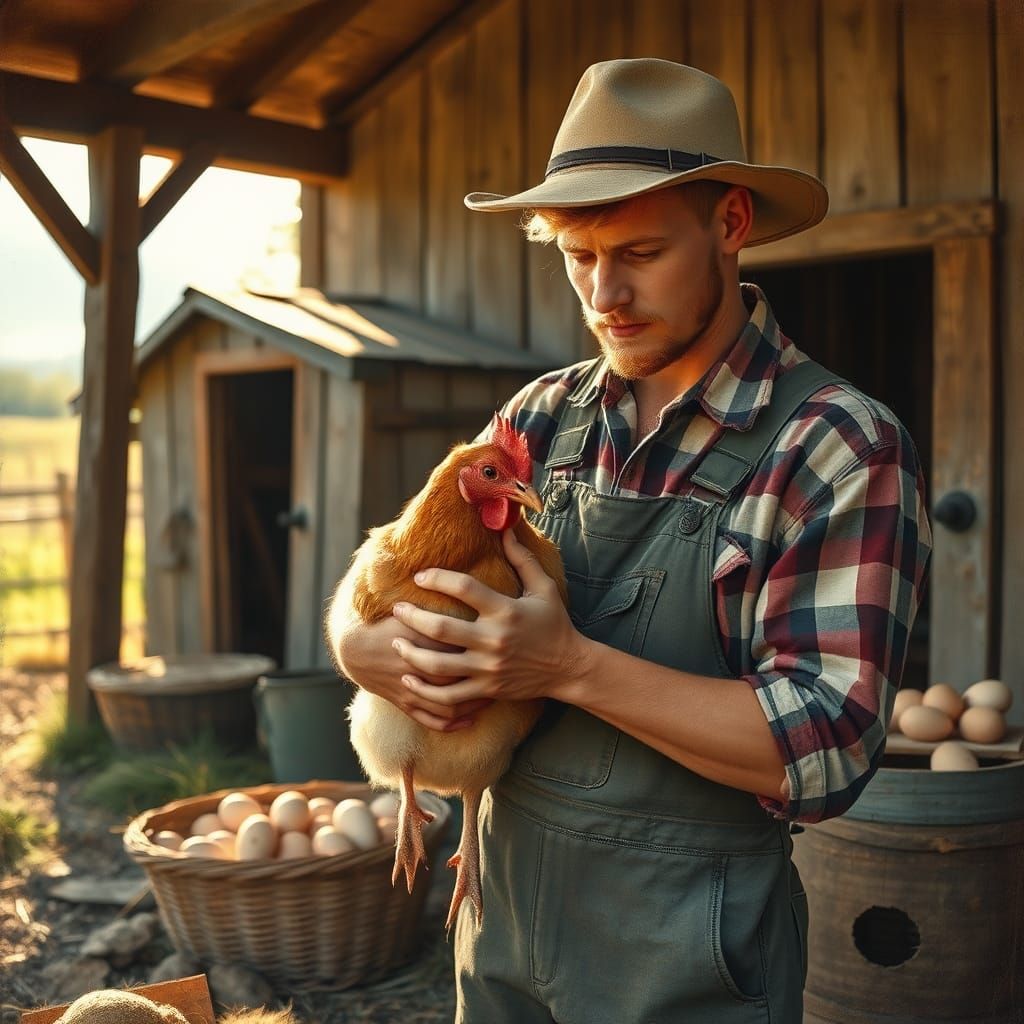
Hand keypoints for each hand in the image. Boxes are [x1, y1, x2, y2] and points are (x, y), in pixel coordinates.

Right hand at [336, 614, 494, 731]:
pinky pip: (432, 719)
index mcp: (420, 638)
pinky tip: (469, 719)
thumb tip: (471, 587)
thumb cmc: (386, 623)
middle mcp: (417, 665)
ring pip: (449, 702)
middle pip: (459, 675)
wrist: (354, 649)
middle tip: (505, 668)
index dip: (482, 641)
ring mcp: (411, 688)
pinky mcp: (405, 703)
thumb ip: (436, 604)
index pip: (458, 642)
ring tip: (493, 695)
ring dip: (472, 702)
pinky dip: (452, 722)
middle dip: (484, 675)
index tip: (503, 639)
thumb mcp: (411, 608)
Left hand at [390, 529, 586, 708]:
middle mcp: (494, 640)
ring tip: (396, 643)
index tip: (419, 576)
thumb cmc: (553, 623)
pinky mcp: (487, 689)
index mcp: (506, 610)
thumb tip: (506, 528)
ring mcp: (489, 668)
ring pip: (439, 665)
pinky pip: (449, 696)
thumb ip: (522, 558)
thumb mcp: (543, 588)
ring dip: (412, 654)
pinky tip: (410, 679)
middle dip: (413, 618)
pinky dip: (425, 691)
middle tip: (397, 609)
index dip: (437, 578)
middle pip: (441, 628)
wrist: (567, 666)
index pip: (464, 588)